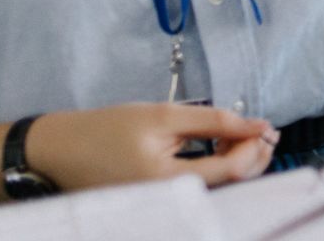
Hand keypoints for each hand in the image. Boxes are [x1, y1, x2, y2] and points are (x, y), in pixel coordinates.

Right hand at [28, 103, 275, 191]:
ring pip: (220, 189)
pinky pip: (202, 190)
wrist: (58, 152)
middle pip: (232, 186)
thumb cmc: (105, 130)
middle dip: (254, 157)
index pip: (232, 171)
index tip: (266, 125)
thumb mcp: (161, 115)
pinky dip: (219, 169)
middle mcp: (170, 204)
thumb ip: (212, 121)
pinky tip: (218, 148)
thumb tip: (256, 126)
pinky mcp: (162, 205)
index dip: (255, 146)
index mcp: (169, 183)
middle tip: (261, 130)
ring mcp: (166, 208)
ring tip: (239, 135)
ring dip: (239, 162)